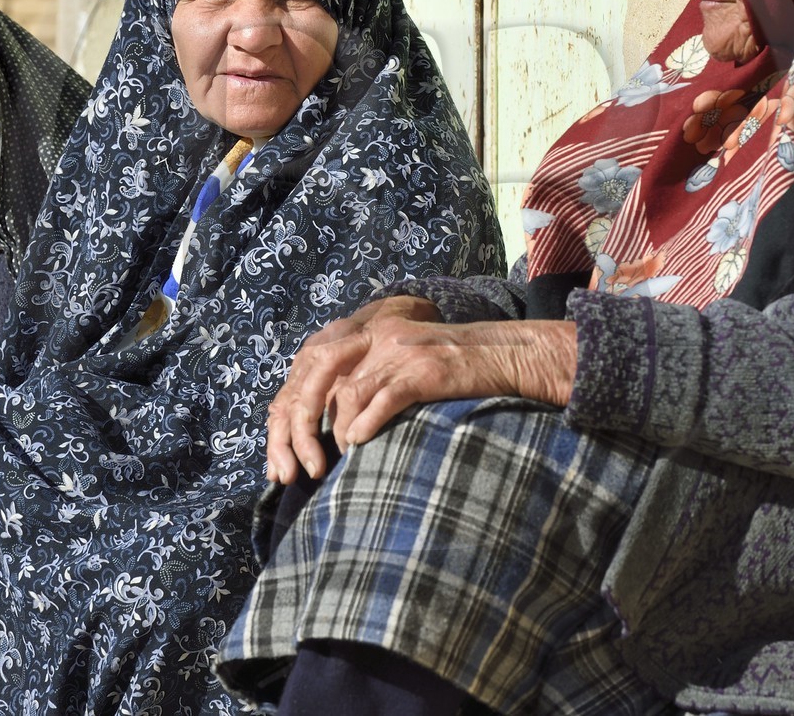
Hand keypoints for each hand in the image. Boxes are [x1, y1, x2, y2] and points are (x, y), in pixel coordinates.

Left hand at [265, 295, 577, 484]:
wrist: (508, 354)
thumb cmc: (456, 370)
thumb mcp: (406, 361)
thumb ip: (372, 376)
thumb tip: (336, 418)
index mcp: (371, 328)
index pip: (312, 360)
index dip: (291, 403)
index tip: (285, 443)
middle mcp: (380, 333)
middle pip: (318, 371)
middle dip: (300, 422)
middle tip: (299, 465)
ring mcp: (401, 350)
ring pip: (346, 392)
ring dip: (335, 432)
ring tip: (336, 461)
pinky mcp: (424, 370)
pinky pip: (382, 399)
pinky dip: (365, 425)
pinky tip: (360, 445)